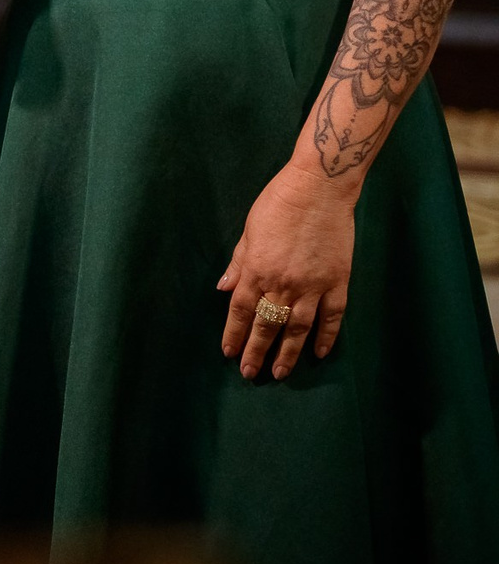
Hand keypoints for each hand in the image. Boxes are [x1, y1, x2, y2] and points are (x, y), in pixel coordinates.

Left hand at [218, 163, 357, 379]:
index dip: (234, 333)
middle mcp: (282, 283)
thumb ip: (239, 263)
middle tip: (250, 373)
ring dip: (288, 353)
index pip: (241, 310)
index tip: (229, 352)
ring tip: (280, 373)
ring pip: (298, 328)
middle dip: (257, 351)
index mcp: (256, 270)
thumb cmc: (278, 204)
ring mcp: (312, 285)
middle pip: (267, 325)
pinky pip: (332, 317)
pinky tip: (320, 353)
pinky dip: (327, 337)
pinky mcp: (338, 282)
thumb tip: (224, 289)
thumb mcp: (249, 231)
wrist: (319, 190)